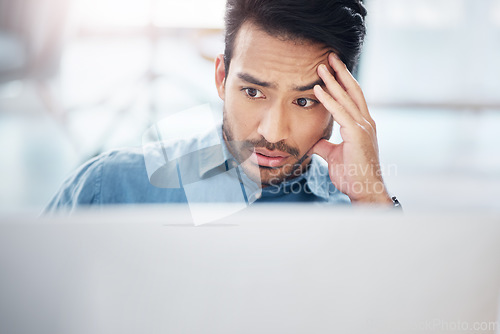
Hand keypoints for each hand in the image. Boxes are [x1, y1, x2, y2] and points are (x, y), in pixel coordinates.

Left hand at [311, 53, 391, 204]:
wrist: (364, 192)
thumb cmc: (352, 176)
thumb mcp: (334, 157)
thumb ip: (325, 146)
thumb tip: (314, 141)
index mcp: (362, 125)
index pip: (352, 98)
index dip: (342, 82)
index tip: (332, 69)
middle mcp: (365, 122)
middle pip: (352, 91)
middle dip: (340, 73)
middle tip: (329, 57)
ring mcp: (363, 127)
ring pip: (346, 98)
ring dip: (333, 80)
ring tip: (321, 66)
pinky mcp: (357, 134)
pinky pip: (340, 112)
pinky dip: (329, 99)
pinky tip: (318, 88)